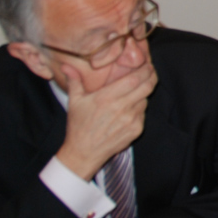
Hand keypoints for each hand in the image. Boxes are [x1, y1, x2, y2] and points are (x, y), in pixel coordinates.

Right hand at [56, 61, 157, 180]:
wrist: (83, 153)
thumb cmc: (79, 126)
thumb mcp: (74, 102)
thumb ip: (74, 81)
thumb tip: (66, 65)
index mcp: (107, 97)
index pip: (134, 79)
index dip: (144, 70)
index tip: (147, 64)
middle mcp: (121, 107)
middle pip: (147, 87)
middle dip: (151, 77)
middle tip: (150, 71)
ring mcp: (131, 120)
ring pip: (145, 100)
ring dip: (143, 94)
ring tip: (135, 92)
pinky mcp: (136, 130)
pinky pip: (143, 114)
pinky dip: (139, 109)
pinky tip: (129, 110)